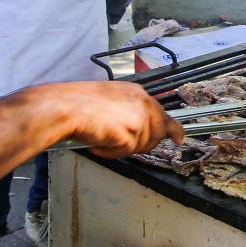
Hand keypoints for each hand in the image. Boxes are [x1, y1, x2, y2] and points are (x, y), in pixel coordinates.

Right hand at [54, 81, 183, 156]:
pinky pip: (125, 152)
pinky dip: (110, 152)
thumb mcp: (110, 101)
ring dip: (121, 147)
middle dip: (141, 143)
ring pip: (141, 146)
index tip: (179, 138)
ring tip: (102, 136)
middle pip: (156, 134)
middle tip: (118, 141)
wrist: (66, 107)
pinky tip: (98, 142)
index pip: (162, 113)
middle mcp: (143, 103)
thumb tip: (138, 130)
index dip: (172, 129)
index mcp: (137, 93)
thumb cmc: (78, 103)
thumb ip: (129, 113)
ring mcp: (139, 118)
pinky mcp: (131, 133)